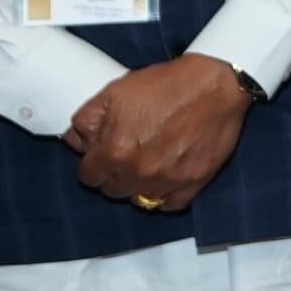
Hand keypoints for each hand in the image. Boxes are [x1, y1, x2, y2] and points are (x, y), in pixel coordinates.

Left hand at [68, 52, 251, 213]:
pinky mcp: (193, 184)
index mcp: (114, 152)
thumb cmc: (167, 86)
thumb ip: (87, 119)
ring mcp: (167, 182)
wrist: (216, 85)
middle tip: (127, 154)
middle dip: (114, 174)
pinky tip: (165, 177)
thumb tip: (75, 140)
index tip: (103, 154)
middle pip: (112, 190)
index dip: (93, 163)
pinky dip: (164, 195)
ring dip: (138, 185)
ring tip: (147, 164)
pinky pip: (169, 205)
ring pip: (139, 200)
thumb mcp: (115, 91)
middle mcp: (138, 173)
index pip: (88, 177)